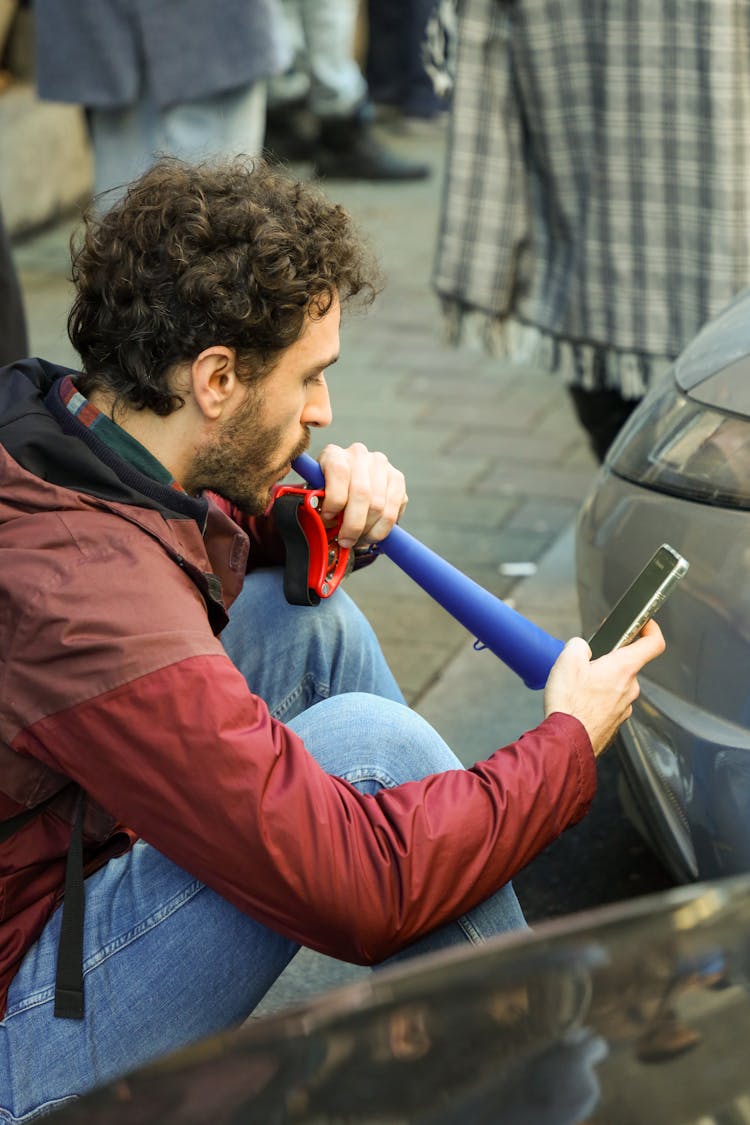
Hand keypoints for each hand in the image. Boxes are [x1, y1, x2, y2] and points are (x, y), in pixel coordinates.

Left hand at [317, 442, 407, 547]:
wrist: (347, 484)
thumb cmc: (328, 494)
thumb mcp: (316, 496)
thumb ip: (319, 506)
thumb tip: (329, 523)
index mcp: (335, 455)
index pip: (339, 472)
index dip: (334, 500)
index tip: (328, 519)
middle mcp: (360, 455)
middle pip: (362, 493)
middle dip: (353, 524)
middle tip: (346, 541)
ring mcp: (381, 466)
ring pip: (379, 505)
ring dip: (368, 530)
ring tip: (358, 540)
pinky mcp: (397, 479)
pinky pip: (394, 510)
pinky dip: (382, 529)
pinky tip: (371, 534)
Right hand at [543, 620, 665, 756]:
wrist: (568, 741)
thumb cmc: (570, 705)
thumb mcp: (567, 660)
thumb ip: (579, 645)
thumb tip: (582, 647)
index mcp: (624, 668)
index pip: (653, 643)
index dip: (651, 629)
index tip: (644, 624)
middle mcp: (630, 687)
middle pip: (627, 665)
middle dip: (609, 660)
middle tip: (587, 662)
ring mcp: (624, 707)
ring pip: (617, 685)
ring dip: (602, 682)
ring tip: (578, 687)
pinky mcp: (615, 722)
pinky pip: (610, 703)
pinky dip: (597, 700)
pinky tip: (579, 703)